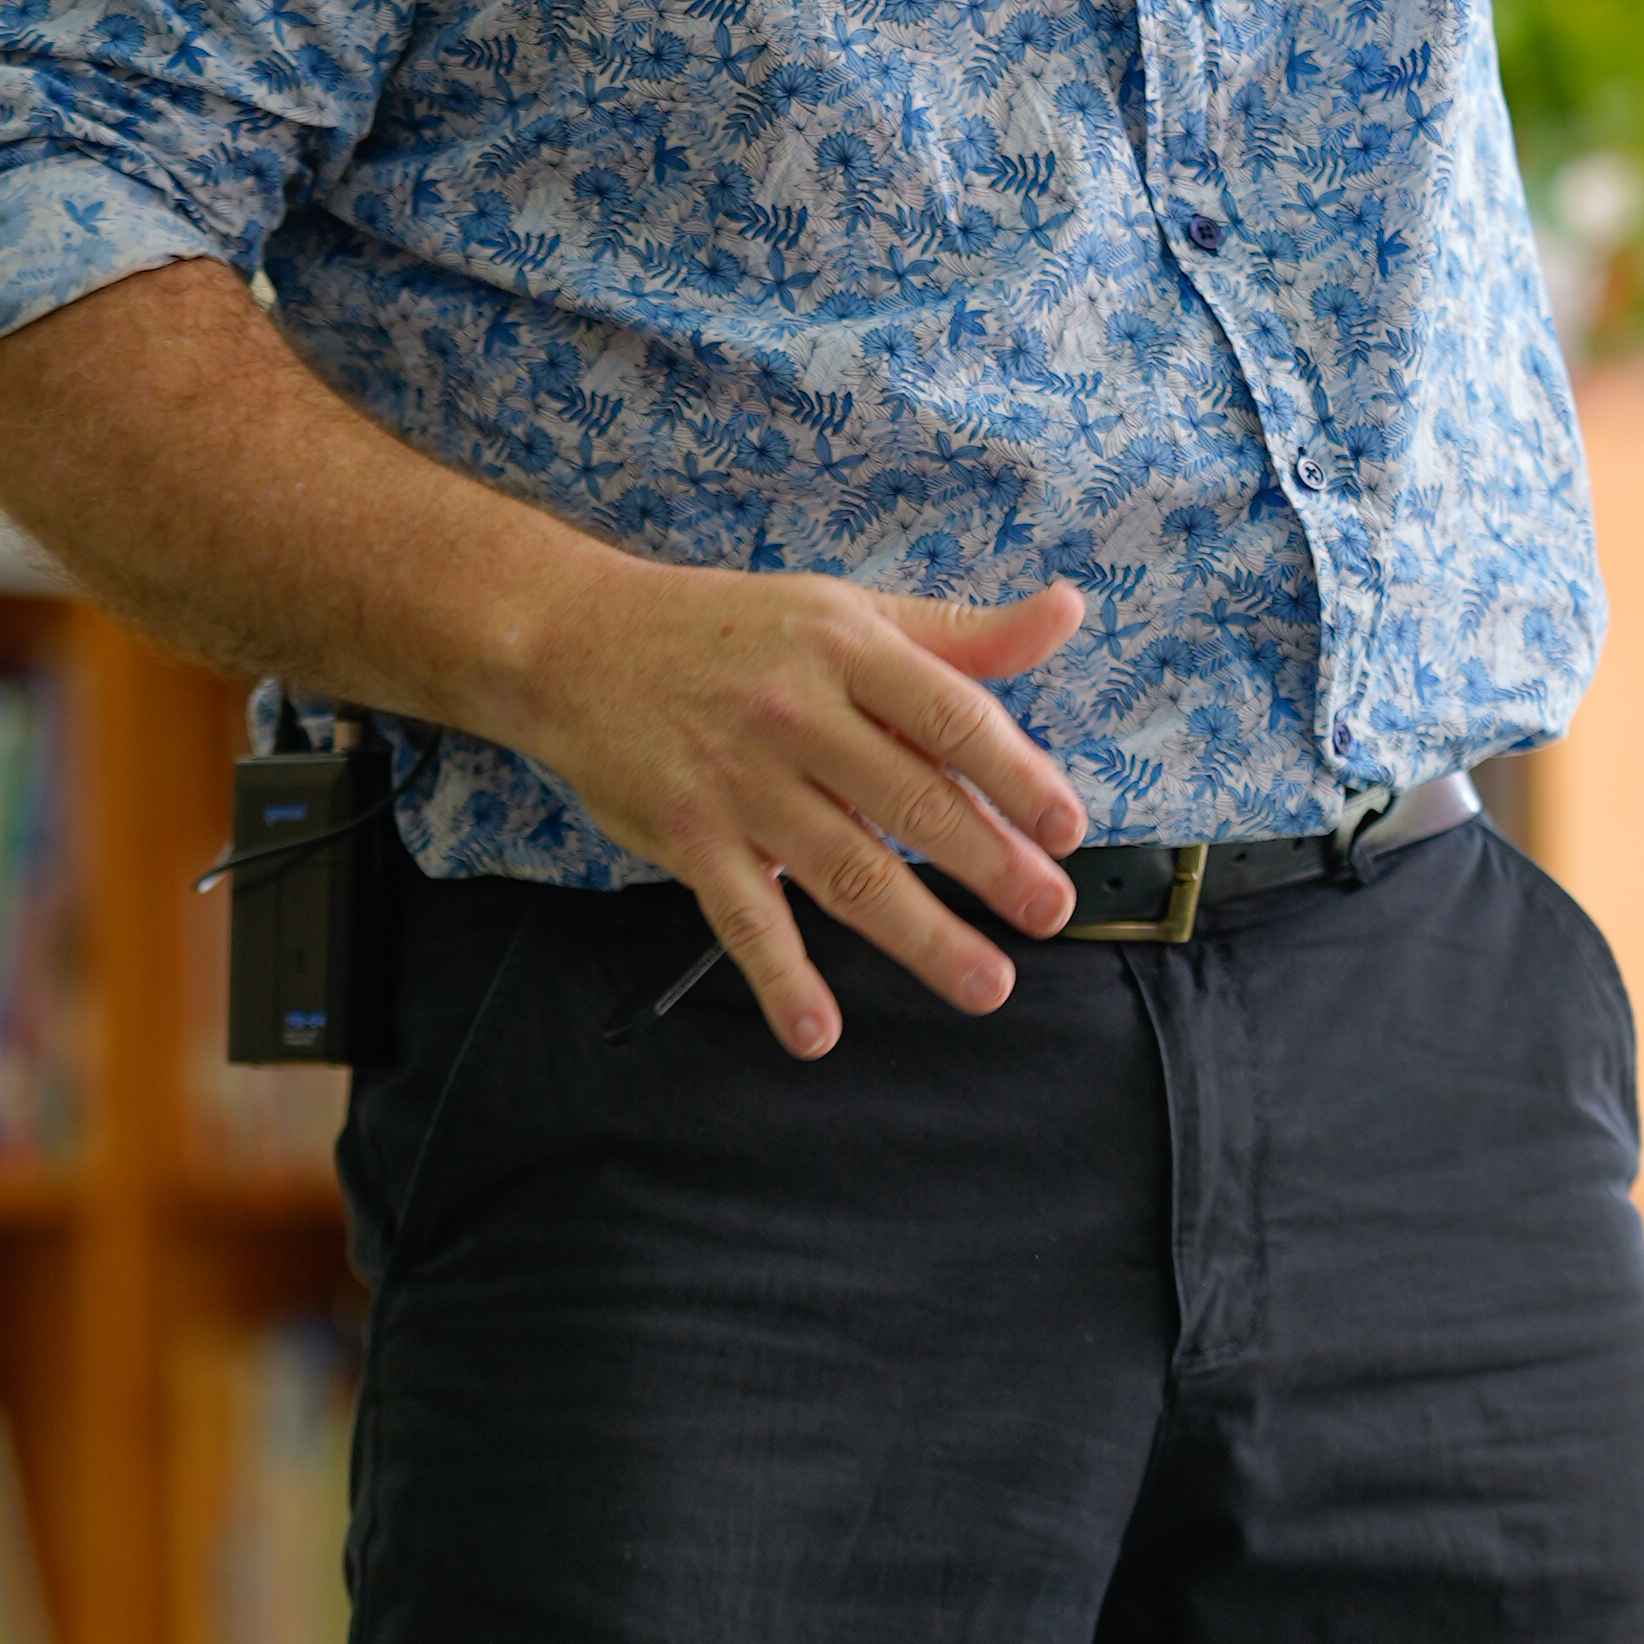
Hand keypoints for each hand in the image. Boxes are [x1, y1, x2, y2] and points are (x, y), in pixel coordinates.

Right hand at [511, 565, 1092, 1055]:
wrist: (576, 643)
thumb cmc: (731, 631)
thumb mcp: (847, 612)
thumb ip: (959, 634)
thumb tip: (1067, 613)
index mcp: (847, 648)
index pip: (949, 714)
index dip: (1015, 774)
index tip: (1067, 828)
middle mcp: (795, 713)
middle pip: (909, 798)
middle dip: (989, 863)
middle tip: (1048, 912)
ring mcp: (739, 781)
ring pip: (845, 869)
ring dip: (920, 936)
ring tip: (986, 983)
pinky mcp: (687, 837)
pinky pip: (743, 919)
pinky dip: (780, 978)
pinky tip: (817, 1031)